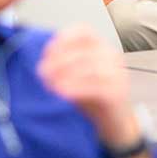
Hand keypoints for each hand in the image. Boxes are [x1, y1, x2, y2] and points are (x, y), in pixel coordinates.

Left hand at [38, 27, 151, 157]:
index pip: (84, 31)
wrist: (114, 125)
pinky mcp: (118, 93)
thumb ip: (63, 65)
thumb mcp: (76, 77)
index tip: (46, 52)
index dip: (63, 39)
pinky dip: (76, 88)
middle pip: (83, 51)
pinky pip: (96, 87)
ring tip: (49, 85)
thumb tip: (39, 62)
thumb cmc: (91, 99)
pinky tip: (62, 94)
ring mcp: (117, 75)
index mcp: (101, 47)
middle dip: (59, 61)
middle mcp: (112, 57)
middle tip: (41, 73)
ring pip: (90, 67)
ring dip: (65, 75)